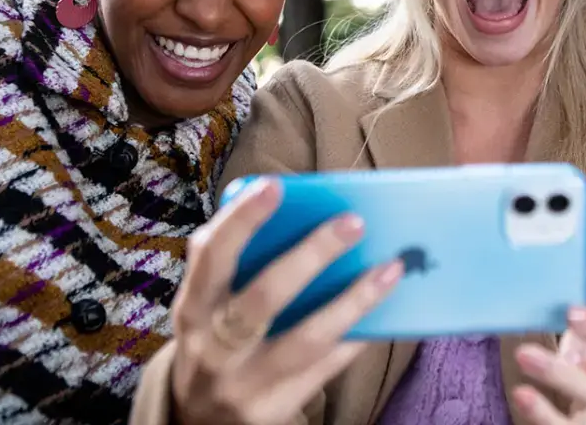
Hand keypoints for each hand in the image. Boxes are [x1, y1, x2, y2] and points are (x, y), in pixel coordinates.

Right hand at [169, 178, 401, 424]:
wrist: (197, 421)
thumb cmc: (213, 341)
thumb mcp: (205, 305)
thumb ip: (228, 264)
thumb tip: (283, 206)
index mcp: (194, 308)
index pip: (211, 258)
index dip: (240, 221)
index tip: (275, 186)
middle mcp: (214, 346)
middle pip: (263, 298)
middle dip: (310, 257)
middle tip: (354, 222)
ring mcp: (246, 382)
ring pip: (306, 338)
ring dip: (354, 300)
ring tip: (391, 268)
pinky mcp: (275, 408)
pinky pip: (327, 368)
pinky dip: (358, 335)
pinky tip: (386, 309)